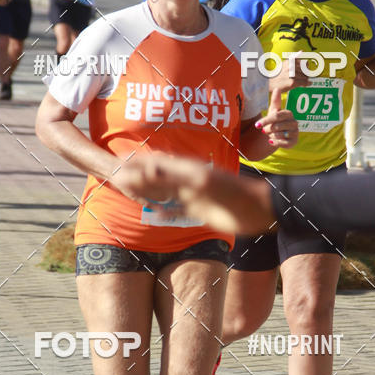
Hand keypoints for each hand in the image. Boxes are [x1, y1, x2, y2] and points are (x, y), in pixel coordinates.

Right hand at [112, 154, 274, 234]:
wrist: (259, 210)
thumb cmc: (233, 193)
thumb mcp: (202, 182)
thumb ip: (175, 175)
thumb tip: (148, 166)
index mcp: (187, 169)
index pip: (155, 162)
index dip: (135, 162)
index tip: (115, 161)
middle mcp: (187, 180)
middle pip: (156, 176)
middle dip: (137, 175)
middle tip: (116, 177)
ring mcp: (192, 195)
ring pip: (164, 191)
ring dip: (148, 191)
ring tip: (130, 192)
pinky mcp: (199, 210)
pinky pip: (177, 209)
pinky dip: (164, 210)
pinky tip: (155, 213)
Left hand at [255, 88, 298, 148]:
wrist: (278, 135)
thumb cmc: (275, 121)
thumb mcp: (274, 111)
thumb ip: (275, 101)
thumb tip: (277, 88)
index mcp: (289, 114)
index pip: (276, 116)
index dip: (266, 120)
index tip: (256, 125)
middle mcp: (294, 122)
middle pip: (277, 126)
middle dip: (268, 129)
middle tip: (264, 130)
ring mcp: (295, 132)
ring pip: (280, 134)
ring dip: (272, 135)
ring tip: (270, 134)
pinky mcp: (294, 142)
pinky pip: (283, 143)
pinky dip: (275, 142)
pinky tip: (272, 141)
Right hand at [269, 52, 310, 92]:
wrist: (270, 83)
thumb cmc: (279, 73)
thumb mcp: (285, 63)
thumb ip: (294, 57)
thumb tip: (302, 51)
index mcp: (291, 60)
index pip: (305, 63)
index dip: (306, 67)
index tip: (305, 69)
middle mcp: (292, 66)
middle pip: (306, 70)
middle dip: (306, 74)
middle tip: (304, 77)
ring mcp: (292, 74)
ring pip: (306, 77)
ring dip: (306, 79)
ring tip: (302, 81)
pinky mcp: (293, 82)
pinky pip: (304, 82)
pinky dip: (307, 84)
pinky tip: (308, 84)